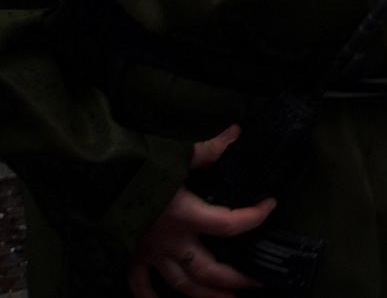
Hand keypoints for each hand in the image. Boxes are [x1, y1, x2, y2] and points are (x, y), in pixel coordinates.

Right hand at [128, 125, 273, 297]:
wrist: (89, 180)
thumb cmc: (132, 165)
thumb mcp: (173, 152)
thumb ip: (207, 148)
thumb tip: (234, 133)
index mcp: (185, 215)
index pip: (230, 224)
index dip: (255, 217)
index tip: (270, 206)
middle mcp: (170, 241)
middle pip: (208, 270)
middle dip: (234, 280)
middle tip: (257, 283)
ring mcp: (149, 253)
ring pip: (181, 285)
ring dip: (205, 296)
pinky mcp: (131, 255)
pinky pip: (139, 285)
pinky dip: (150, 297)